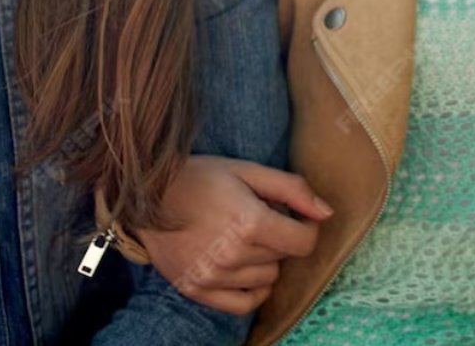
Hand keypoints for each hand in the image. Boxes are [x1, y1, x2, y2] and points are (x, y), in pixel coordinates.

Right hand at [136, 156, 332, 316]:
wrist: (146, 196)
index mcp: (249, 223)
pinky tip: (244, 268)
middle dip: (280, 238)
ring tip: (243, 239)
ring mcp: (213, 276)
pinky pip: (244, 303)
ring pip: (267, 279)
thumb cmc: (201, 178)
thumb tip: (327, 213)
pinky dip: (252, 289)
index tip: (294, 216)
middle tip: (258, 219)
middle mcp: (232, 255)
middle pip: (284, 258)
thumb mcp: (249, 171)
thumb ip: (293, 189)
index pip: (304, 242)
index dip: (306, 227)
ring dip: (264, 261)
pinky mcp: (197, 290)